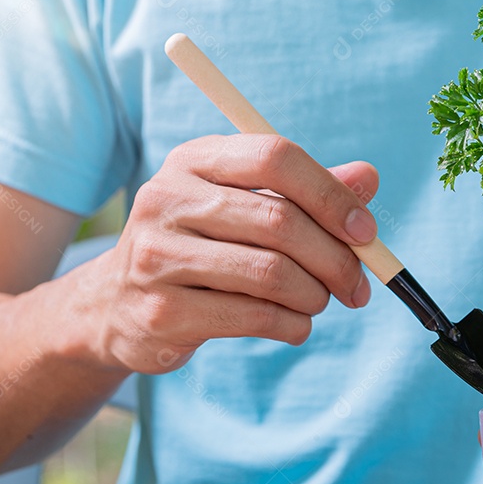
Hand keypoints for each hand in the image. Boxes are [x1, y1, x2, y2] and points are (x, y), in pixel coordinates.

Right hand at [79, 134, 378, 372]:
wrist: (114, 305)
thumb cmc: (201, 246)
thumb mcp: (245, 204)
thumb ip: (307, 191)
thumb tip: (368, 177)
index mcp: (194, 160)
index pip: (275, 157)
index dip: (331, 195)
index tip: (366, 231)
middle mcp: (167, 199)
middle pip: (279, 221)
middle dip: (335, 258)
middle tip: (357, 285)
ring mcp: (157, 257)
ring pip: (271, 274)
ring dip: (314, 295)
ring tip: (318, 302)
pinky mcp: (161, 312)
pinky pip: (254, 317)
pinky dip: (292, 325)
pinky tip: (295, 325)